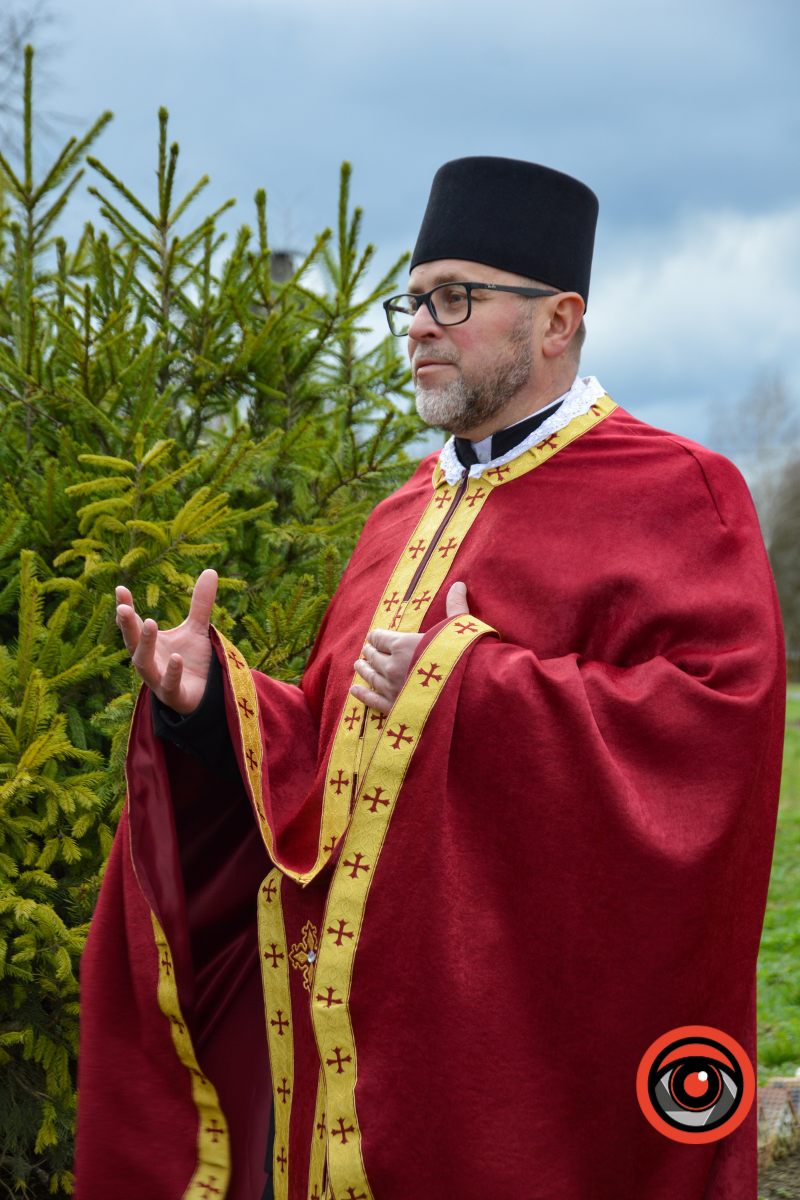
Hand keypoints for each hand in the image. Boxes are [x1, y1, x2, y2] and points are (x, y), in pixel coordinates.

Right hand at [115, 569, 218, 713]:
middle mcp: (148, 661)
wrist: (206, 695)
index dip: (126, 608)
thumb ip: (200, 603)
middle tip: (123, 608)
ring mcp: (158, 680)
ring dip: (145, 645)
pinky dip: (172, 672)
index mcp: (150, 644)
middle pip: (132, 643)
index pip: (133, 624)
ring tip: (151, 622)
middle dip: (127, 626)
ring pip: (144, 664)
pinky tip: (177, 658)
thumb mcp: (197, 628)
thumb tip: (211, 570)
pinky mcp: (173, 696)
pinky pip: (169, 685)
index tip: (121, 589)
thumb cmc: (193, 660)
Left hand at [350, 581, 470, 713]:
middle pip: (373, 657)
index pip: (380, 638)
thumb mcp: (459, 627)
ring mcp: (393, 689)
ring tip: (358, 665)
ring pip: (371, 677)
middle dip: (369, 652)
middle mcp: (392, 667)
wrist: (472, 691)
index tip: (374, 636)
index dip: (376, 636)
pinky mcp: (396, 708)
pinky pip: (373, 701)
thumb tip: (459, 584)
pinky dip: (363, 695)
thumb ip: (455, 606)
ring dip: (363, 670)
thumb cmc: (466, 656)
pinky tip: (354, 691)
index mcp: (403, 644)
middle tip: (366, 650)